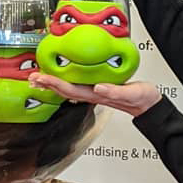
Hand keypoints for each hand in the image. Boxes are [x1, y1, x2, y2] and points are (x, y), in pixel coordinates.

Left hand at [28, 72, 161, 117]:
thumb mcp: (132, 94)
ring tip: (40, 78)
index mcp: (97, 94)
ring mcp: (95, 92)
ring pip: (69, 88)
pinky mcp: (99, 88)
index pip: (70, 89)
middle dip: (47, 84)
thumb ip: (115, 92)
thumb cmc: (142, 99)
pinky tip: (62, 76)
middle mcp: (93, 94)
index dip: (54, 83)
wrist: (150, 105)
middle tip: (32, 77)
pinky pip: (77, 84)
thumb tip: (99, 88)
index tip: (41, 77)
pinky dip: (65, 80)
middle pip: (64, 90)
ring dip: (53, 83)